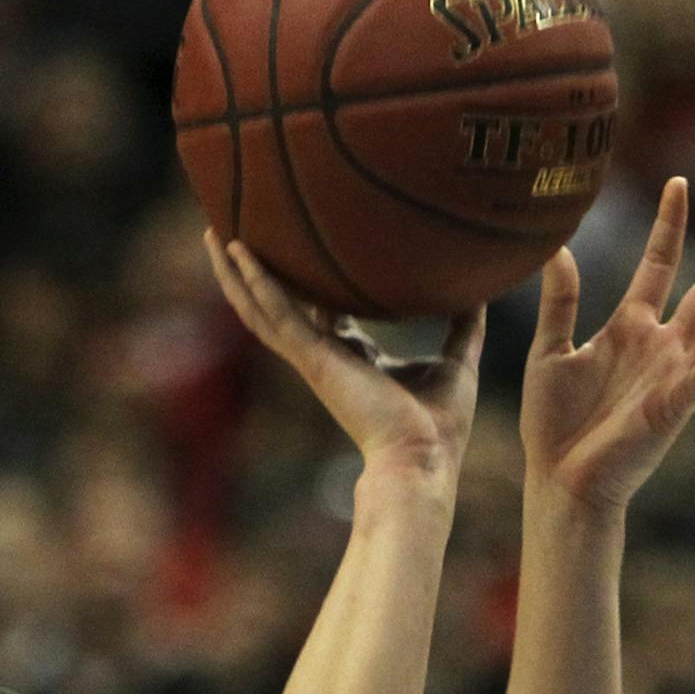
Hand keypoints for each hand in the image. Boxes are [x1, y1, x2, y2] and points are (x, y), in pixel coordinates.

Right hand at [205, 233, 484, 481]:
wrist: (423, 459)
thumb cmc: (438, 427)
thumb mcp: (458, 361)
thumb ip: (464, 325)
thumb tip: (480, 289)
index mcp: (352, 357)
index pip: (320, 313)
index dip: (306, 283)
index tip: (298, 249)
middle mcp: (324, 355)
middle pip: (276, 308)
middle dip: (253, 274)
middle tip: (231, 236)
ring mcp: (312, 358)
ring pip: (260, 309)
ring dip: (234, 273)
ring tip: (214, 234)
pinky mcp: (312, 359)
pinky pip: (275, 313)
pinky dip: (254, 282)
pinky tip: (236, 251)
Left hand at [521, 178, 694, 511]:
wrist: (557, 479)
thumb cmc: (552, 424)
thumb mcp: (548, 352)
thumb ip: (560, 302)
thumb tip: (555, 248)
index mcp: (630, 328)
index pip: (659, 265)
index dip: (670, 226)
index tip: (678, 184)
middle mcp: (660, 345)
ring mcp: (673, 374)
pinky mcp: (674, 406)